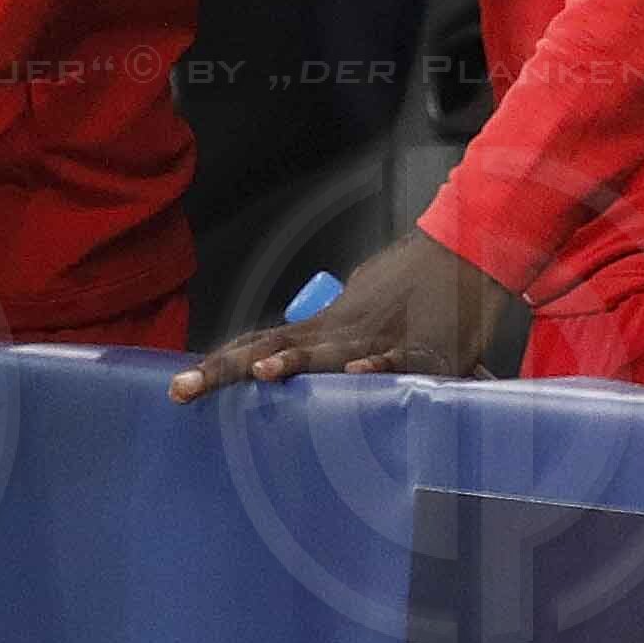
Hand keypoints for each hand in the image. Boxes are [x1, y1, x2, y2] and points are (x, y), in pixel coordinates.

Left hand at [176, 226, 524, 398]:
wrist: (462, 252)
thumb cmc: (414, 288)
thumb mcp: (364, 317)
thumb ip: (340, 348)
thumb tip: (329, 375)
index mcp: (323, 328)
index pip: (258, 342)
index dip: (221, 363)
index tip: (181, 385)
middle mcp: (337, 332)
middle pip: (267, 348)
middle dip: (223, 371)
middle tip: (181, 390)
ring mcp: (374, 338)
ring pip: (324, 352)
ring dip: (291, 362)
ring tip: (260, 374)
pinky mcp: (421, 348)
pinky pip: (396, 358)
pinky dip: (379, 366)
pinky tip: (360, 374)